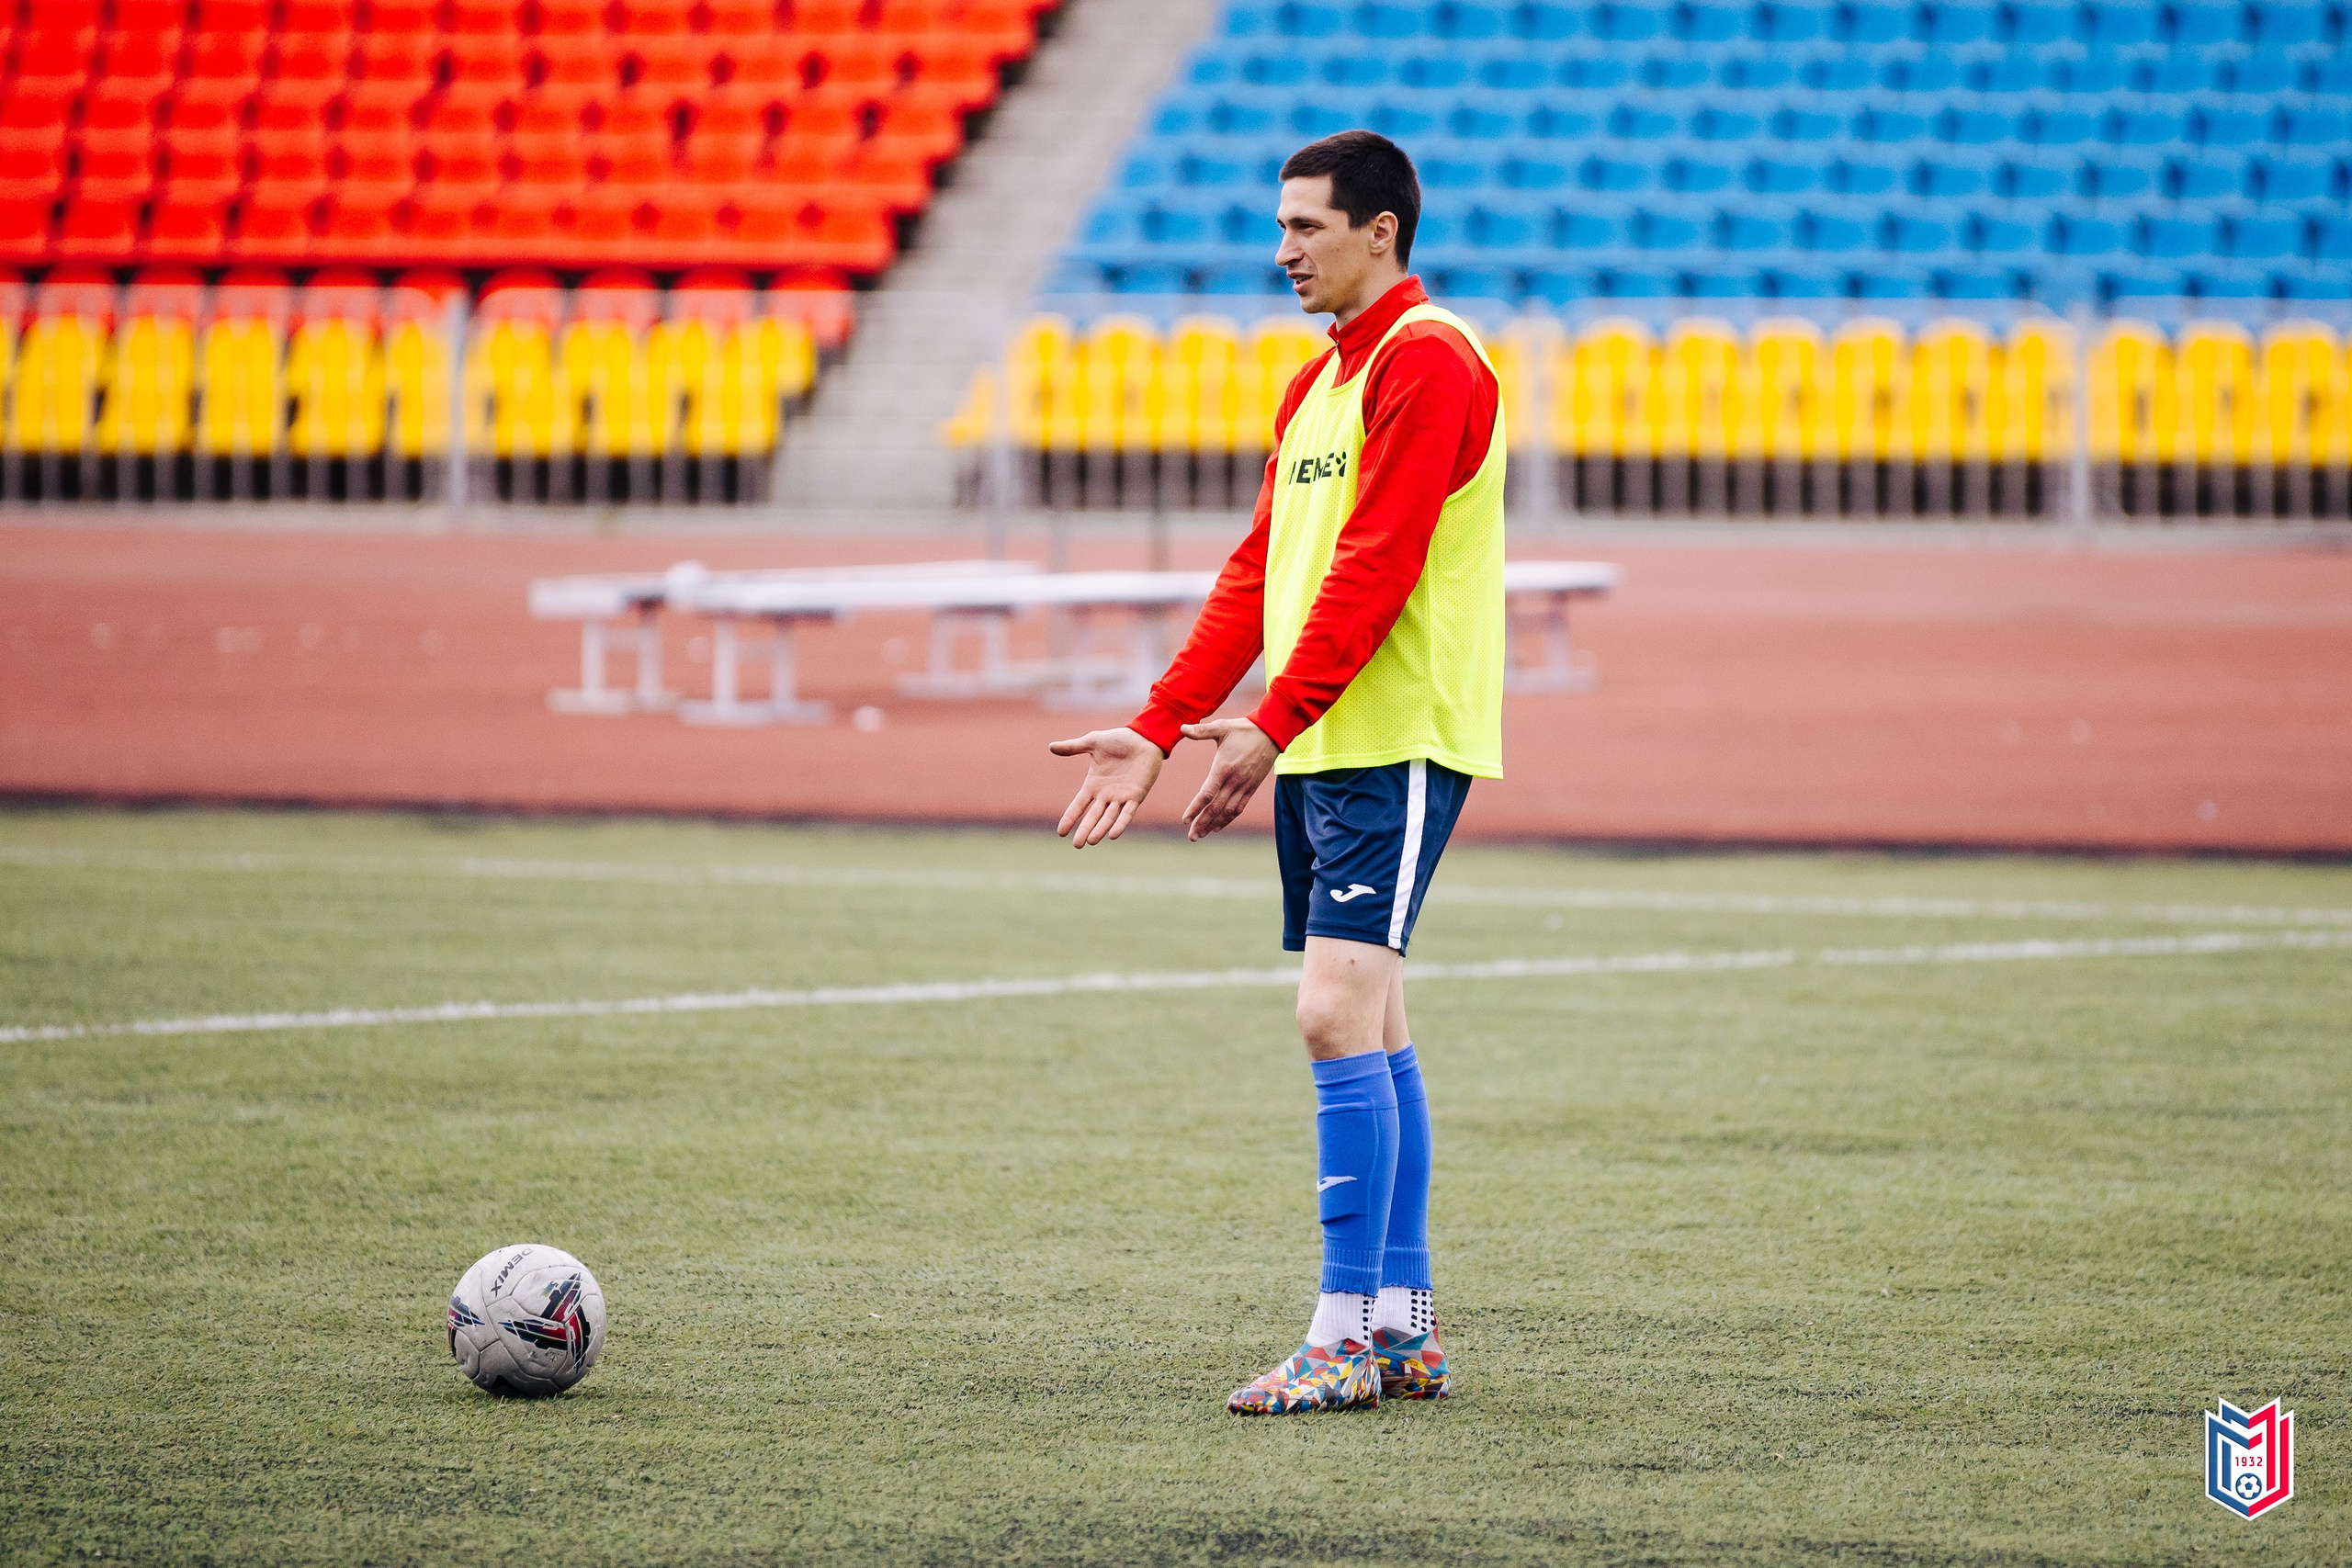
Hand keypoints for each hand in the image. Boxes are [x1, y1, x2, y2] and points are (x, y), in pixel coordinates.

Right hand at [1048, 727, 1163, 847]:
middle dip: (1084, 830)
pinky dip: (1120, 824)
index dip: (1070, 818)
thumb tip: (1051, 747)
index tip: (1061, 833)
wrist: (1144, 738)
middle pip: (1093, 816)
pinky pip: (1127, 813)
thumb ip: (1073, 747)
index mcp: (1094, 784)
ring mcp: (1121, 796)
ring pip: (1108, 817)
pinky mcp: (1136, 796)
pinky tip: (1113, 835)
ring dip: (1100, 829)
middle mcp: (1106, 794)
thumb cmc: (1119, 740)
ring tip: (1091, 841)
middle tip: (1077, 845)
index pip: (1079, 805)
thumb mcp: (1093, 742)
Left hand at [1178, 718, 1278, 841]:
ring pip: (1227, 811)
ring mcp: (1244, 786)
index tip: (1185, 820)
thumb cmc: (1244, 729)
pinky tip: (1218, 826)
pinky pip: (1239, 807)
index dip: (1195, 808)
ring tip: (1201, 834)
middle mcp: (1234, 781)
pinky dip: (1228, 818)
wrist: (1272, 733)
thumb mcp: (1222, 727)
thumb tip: (1182, 727)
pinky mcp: (1252, 787)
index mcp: (1224, 768)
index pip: (1207, 793)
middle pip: (1216, 807)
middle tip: (1191, 837)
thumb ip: (1201, 730)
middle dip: (1202, 823)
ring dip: (1214, 824)